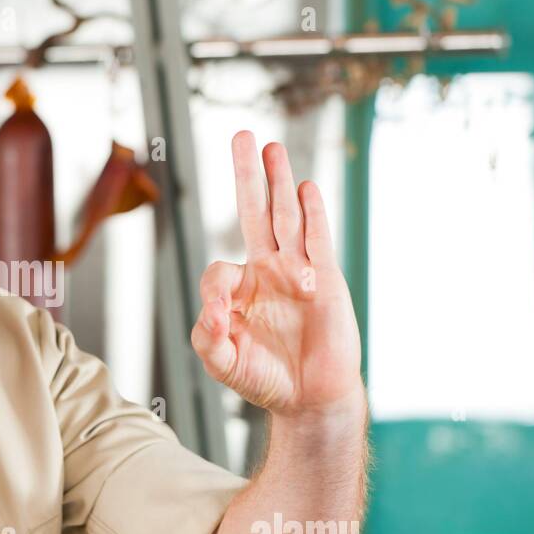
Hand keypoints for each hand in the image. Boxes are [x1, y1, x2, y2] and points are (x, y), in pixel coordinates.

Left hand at [191, 131, 362, 418]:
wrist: (309, 398)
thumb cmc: (264, 379)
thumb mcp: (222, 362)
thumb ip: (208, 337)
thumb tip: (213, 312)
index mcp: (239, 291)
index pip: (218, 272)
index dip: (214, 292)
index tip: (218, 317)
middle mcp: (267, 272)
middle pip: (254, 213)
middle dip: (248, 175)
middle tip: (242, 136)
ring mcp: (297, 272)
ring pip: (286, 218)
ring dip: (279, 181)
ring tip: (272, 147)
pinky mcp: (325, 279)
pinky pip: (316, 239)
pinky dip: (312, 213)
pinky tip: (305, 187)